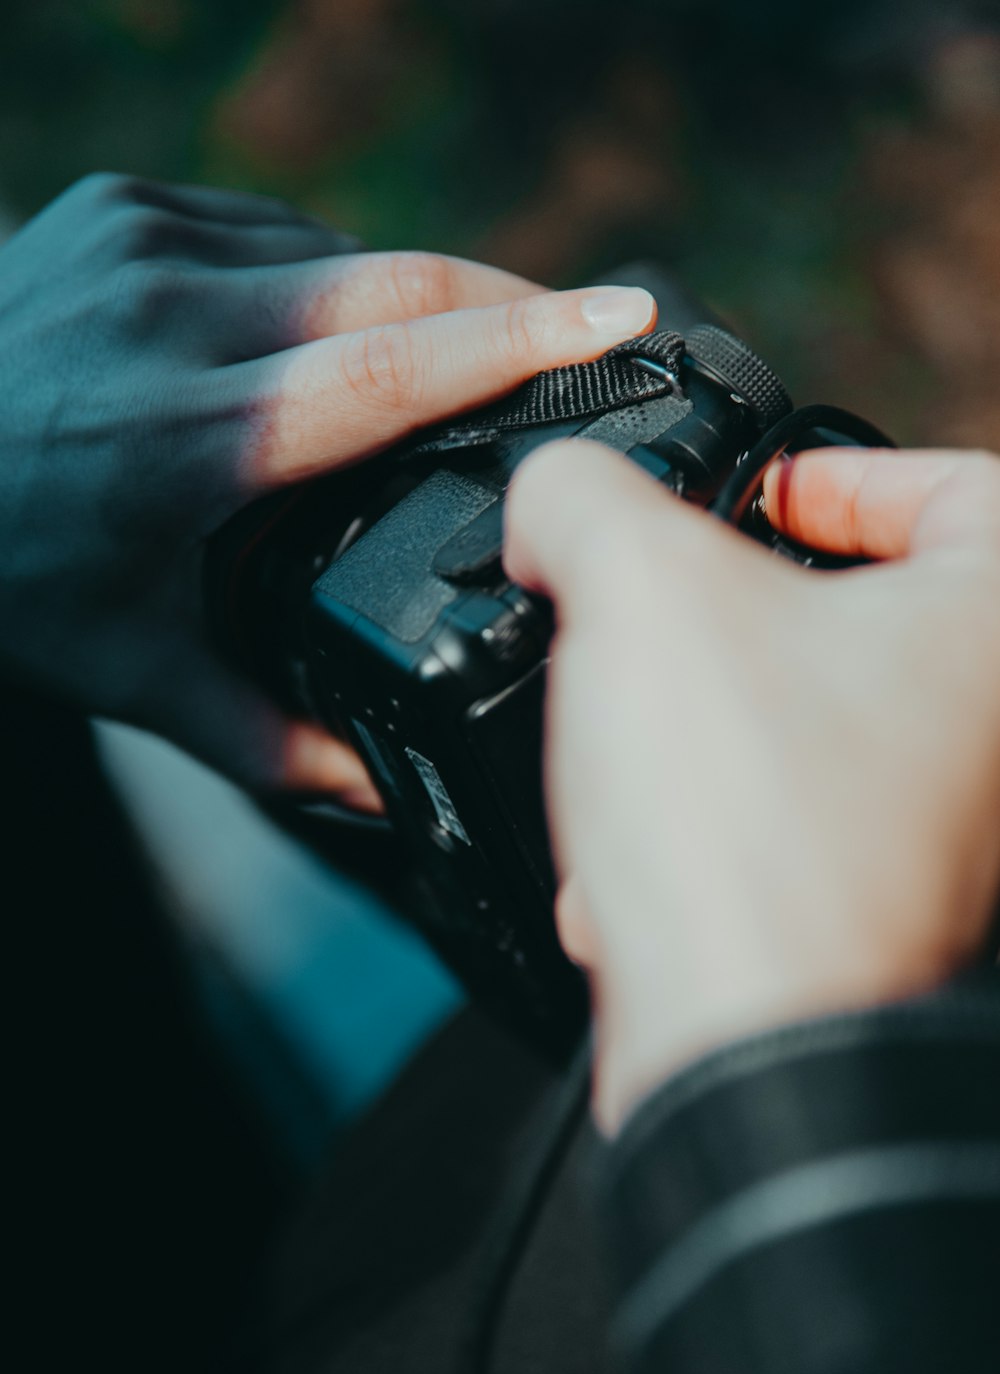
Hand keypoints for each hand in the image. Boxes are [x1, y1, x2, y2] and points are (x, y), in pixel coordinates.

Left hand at [0, 172, 654, 796]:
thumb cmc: (5, 571)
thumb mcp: (134, 674)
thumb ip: (270, 739)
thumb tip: (381, 797)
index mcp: (191, 439)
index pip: (396, 370)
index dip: (524, 343)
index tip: (625, 318)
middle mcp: (174, 319)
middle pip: (394, 285)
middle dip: (509, 304)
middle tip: (592, 327)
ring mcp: (143, 245)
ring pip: (340, 256)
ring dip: (408, 303)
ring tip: (444, 365)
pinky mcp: (123, 208)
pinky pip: (274, 234)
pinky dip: (325, 279)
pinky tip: (333, 329)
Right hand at [505, 440, 999, 1130]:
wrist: (747, 1046)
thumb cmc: (752, 825)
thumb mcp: (638, 586)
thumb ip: (581, 500)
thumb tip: (551, 505)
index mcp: (998, 627)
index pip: (957, 486)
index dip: (839, 472)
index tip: (753, 499)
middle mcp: (991, 735)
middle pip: (863, 614)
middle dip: (732, 619)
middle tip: (660, 620)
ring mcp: (945, 833)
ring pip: (801, 727)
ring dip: (694, 734)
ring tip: (631, 760)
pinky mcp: (874, 909)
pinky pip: (775, 829)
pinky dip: (696, 832)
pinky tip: (630, 869)